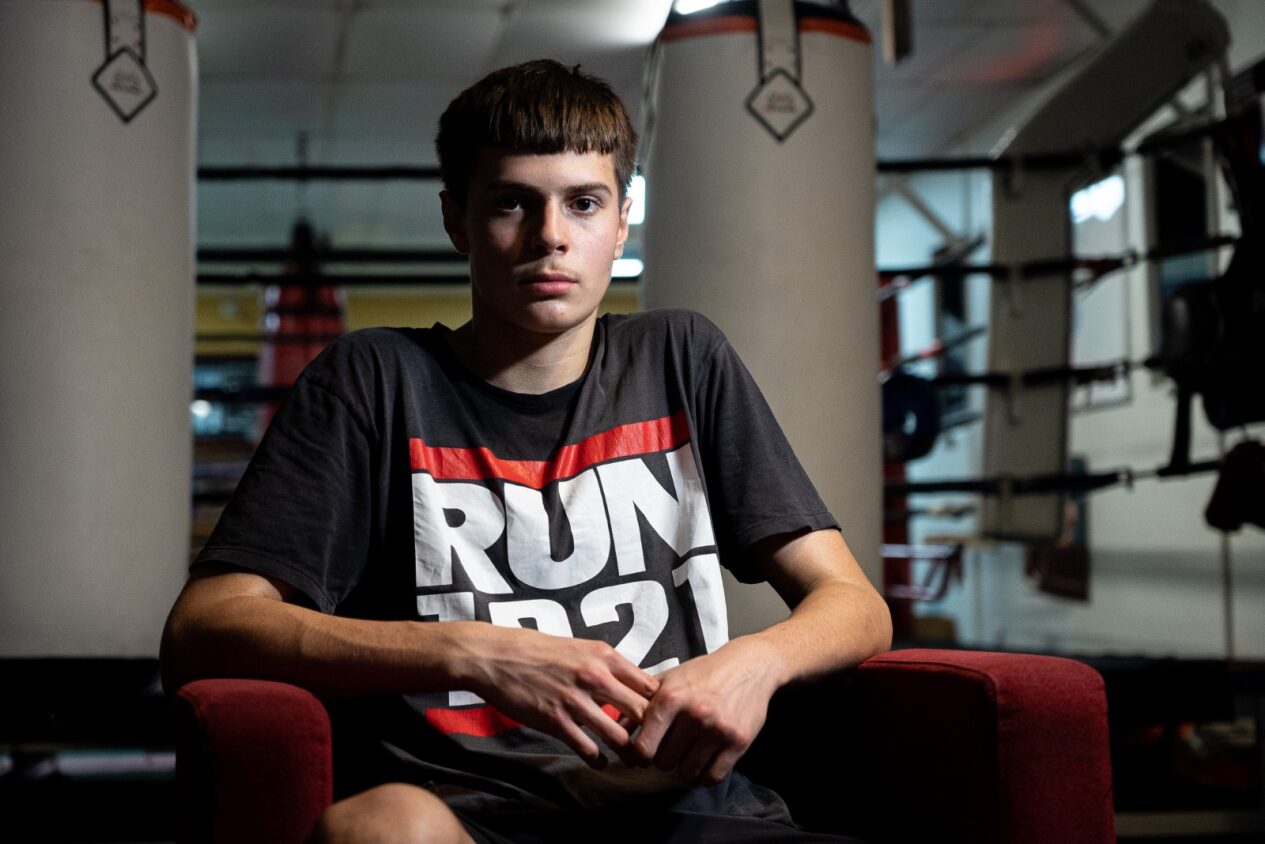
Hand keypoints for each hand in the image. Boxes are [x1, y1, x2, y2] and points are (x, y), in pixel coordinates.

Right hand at [470, 627, 658, 769]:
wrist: (495, 656)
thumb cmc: (537, 650)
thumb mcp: (579, 647)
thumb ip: (605, 666)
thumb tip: (630, 685)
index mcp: (604, 656)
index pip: (649, 685)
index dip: (658, 706)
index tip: (658, 719)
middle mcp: (595, 675)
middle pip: (642, 712)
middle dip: (651, 734)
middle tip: (651, 747)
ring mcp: (575, 699)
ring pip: (619, 736)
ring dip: (627, 752)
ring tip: (629, 758)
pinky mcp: (555, 720)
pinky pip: (588, 749)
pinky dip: (598, 760)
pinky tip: (599, 761)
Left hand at [627, 636, 780, 784]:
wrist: (749, 665)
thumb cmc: (702, 673)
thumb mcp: (667, 680)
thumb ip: (638, 703)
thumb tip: (610, 724)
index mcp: (670, 698)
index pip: (643, 747)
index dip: (640, 755)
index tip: (645, 752)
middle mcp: (693, 715)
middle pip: (664, 762)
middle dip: (664, 759)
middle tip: (670, 749)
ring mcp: (717, 730)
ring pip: (687, 772)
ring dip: (684, 768)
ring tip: (687, 754)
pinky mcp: (738, 742)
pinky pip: (713, 777)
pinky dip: (704, 776)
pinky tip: (703, 763)